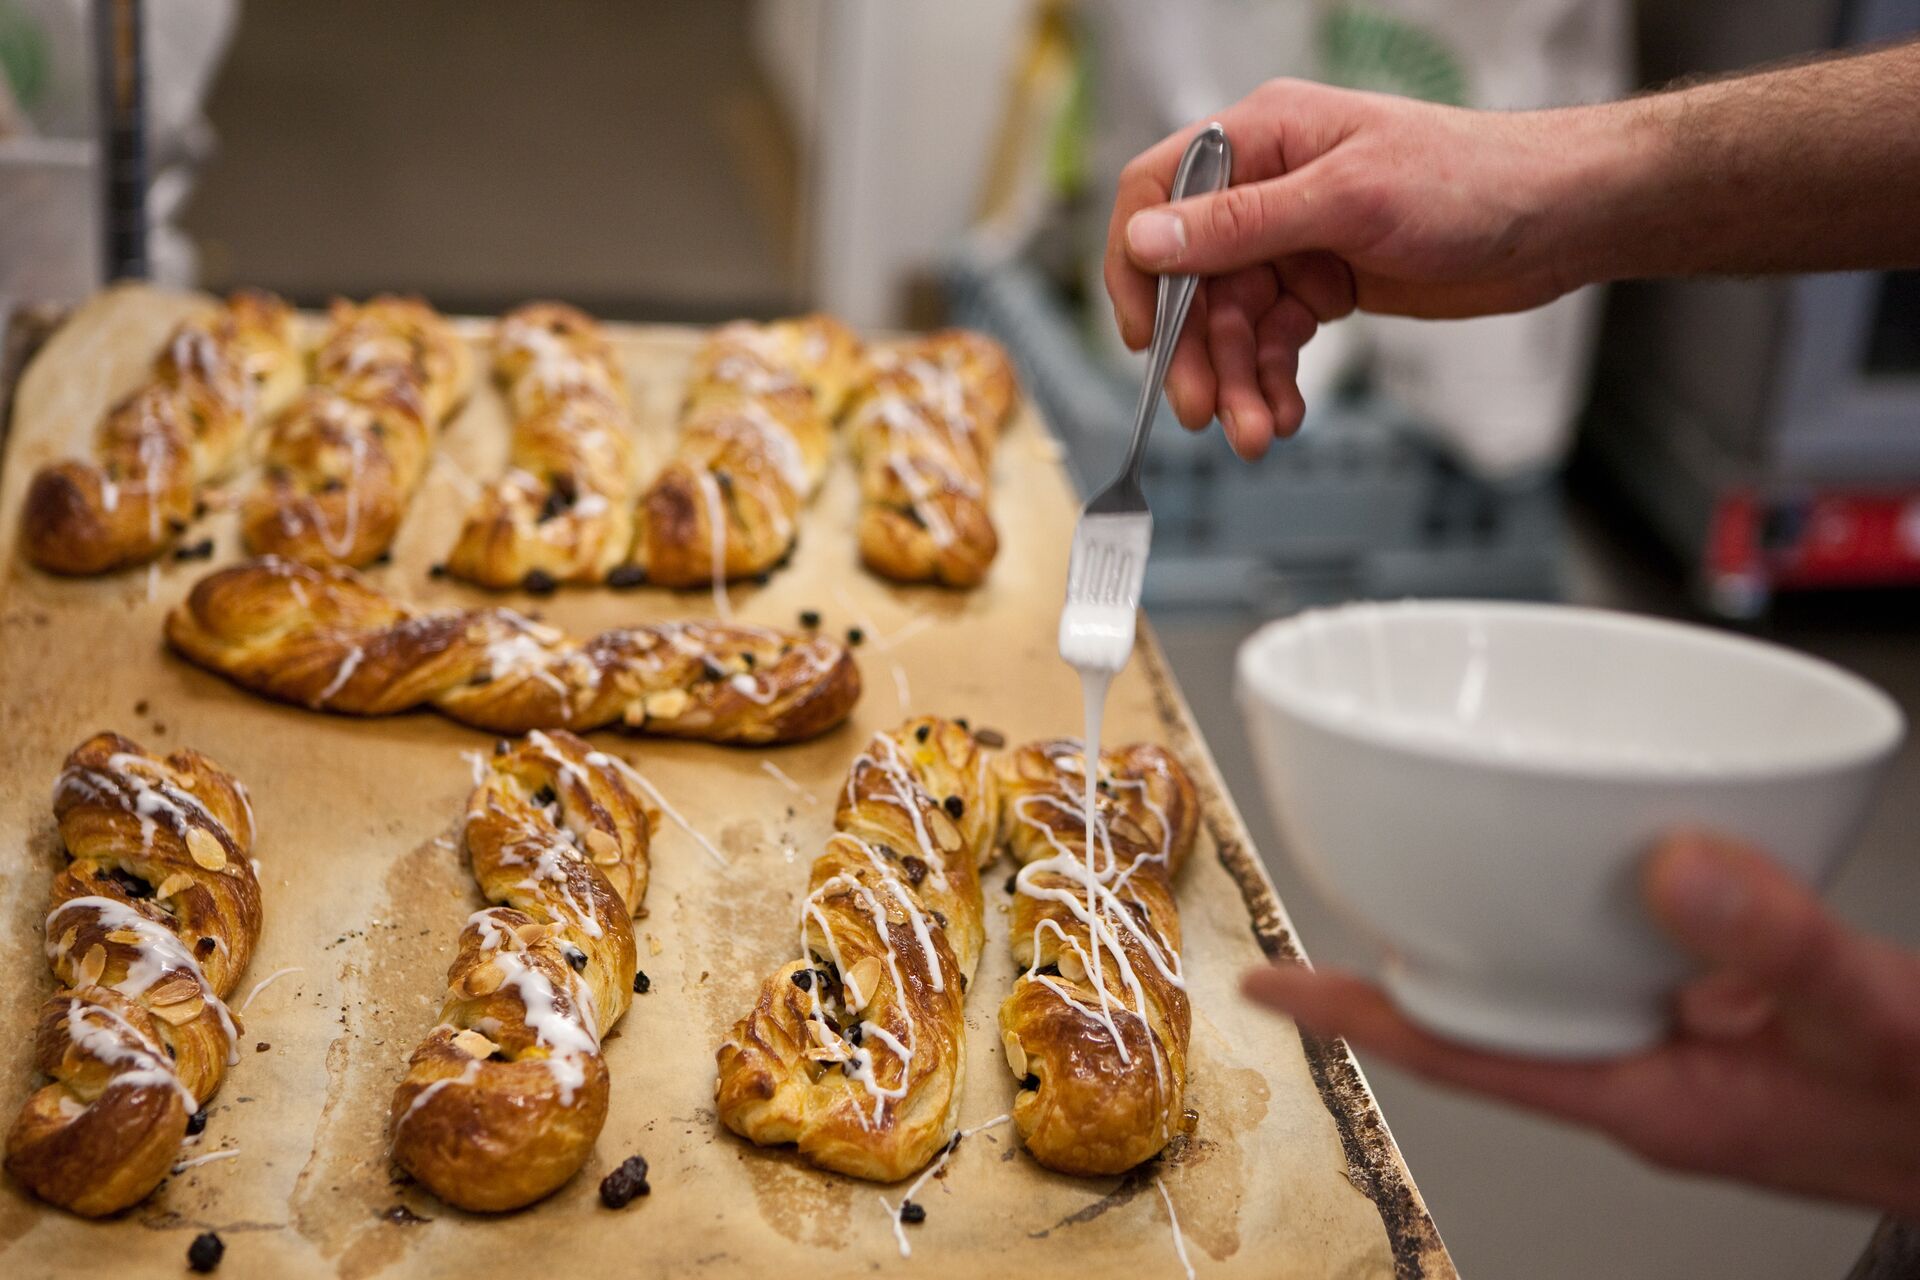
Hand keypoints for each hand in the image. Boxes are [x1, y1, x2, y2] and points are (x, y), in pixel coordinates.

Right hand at [1105, 79, 1609, 458]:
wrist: (1557, 220)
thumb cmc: (1470, 181)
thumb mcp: (1347, 201)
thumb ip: (1241, 224)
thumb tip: (1147, 239)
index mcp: (1261, 137)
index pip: (1157, 194)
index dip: (1138, 266)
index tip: (1145, 334)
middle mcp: (1267, 186)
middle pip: (1193, 278)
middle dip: (1197, 351)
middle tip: (1202, 411)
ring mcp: (1294, 237)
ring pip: (1233, 322)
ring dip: (1238, 381)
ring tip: (1255, 432)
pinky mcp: (1323, 283)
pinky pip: (1274, 341)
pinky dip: (1273, 381)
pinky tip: (1284, 413)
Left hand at [1243, 831, 1919, 1215]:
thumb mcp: (1871, 1021)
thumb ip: (1779, 944)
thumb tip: (1672, 865)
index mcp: (1646, 1095)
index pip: (1460, 1052)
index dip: (1356, 1014)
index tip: (1270, 983)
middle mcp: (1644, 1072)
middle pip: (1492, 1008)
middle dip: (1414, 950)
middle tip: (1345, 877)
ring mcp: (1681, 1048)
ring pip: (1559, 975)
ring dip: (1508, 915)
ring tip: (1450, 843)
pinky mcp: (1725, 1017)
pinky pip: (1629, 956)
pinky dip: (1604, 903)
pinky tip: (1621, 855)